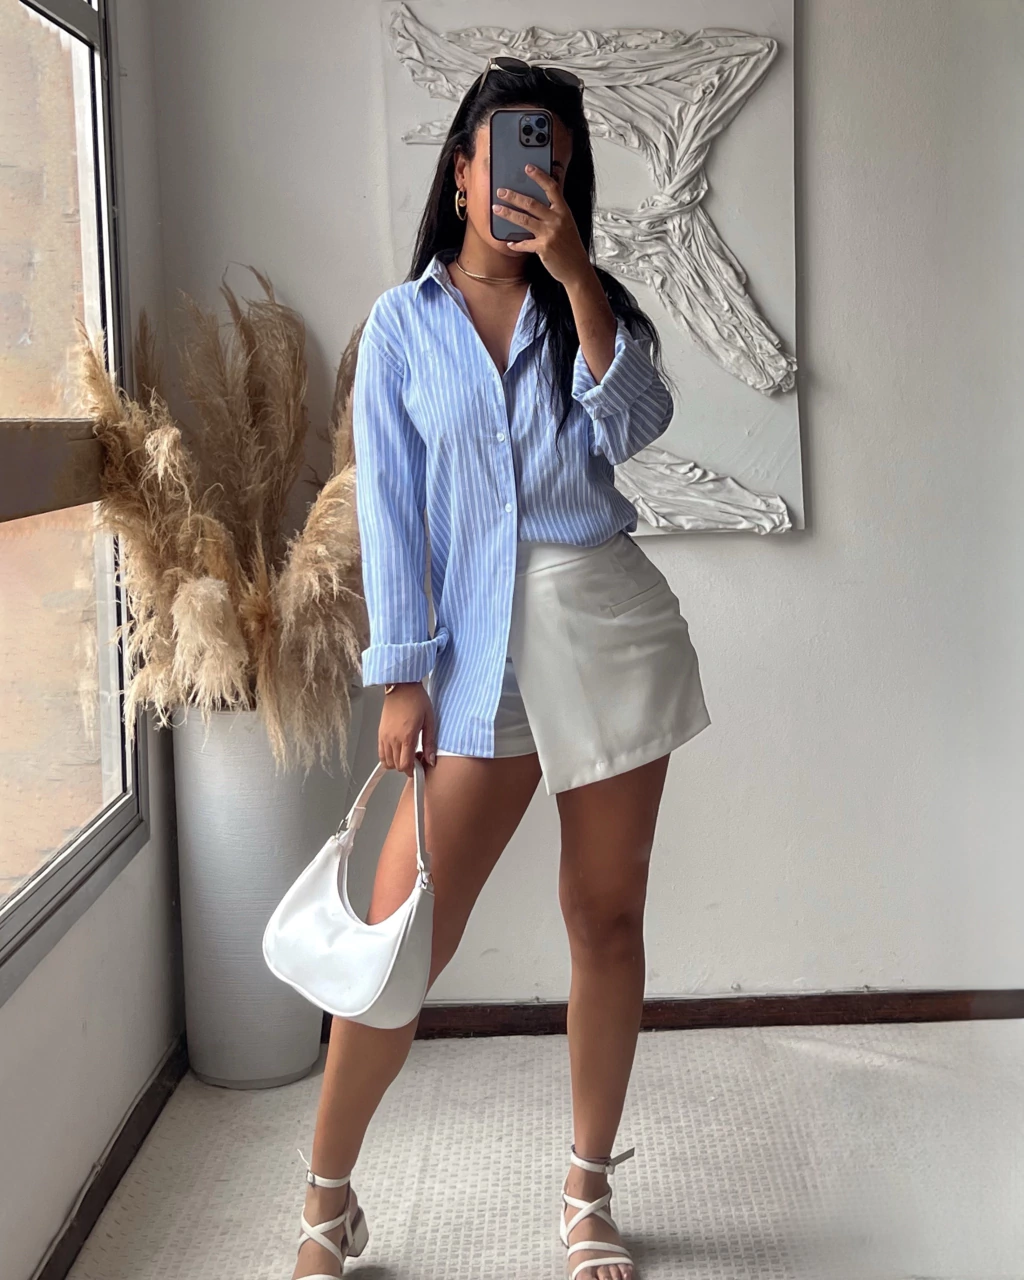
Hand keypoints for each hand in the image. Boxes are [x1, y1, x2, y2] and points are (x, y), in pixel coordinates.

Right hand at [379, 683, 436, 775]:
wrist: (402, 686)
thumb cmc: (416, 700)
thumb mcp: (429, 721)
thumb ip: (429, 743)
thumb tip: (431, 760)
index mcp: (407, 736)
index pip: (405, 765)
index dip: (413, 771)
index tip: (420, 767)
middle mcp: (393, 739)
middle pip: (396, 766)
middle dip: (406, 767)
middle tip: (416, 759)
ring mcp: (384, 736)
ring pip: (387, 762)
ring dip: (397, 763)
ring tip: (406, 754)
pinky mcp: (380, 733)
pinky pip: (381, 753)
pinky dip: (388, 756)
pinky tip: (398, 750)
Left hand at [492, 164, 592, 288]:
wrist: (577, 269)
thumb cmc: (570, 247)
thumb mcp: (567, 225)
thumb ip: (555, 213)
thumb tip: (538, 204)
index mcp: (564, 211)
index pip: (552, 188)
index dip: (539, 176)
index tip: (527, 167)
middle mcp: (557, 220)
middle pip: (532, 203)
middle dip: (513, 196)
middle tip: (501, 191)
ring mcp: (550, 234)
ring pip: (524, 220)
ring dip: (508, 213)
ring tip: (496, 209)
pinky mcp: (543, 248)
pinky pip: (524, 244)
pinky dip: (515, 244)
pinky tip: (509, 243)